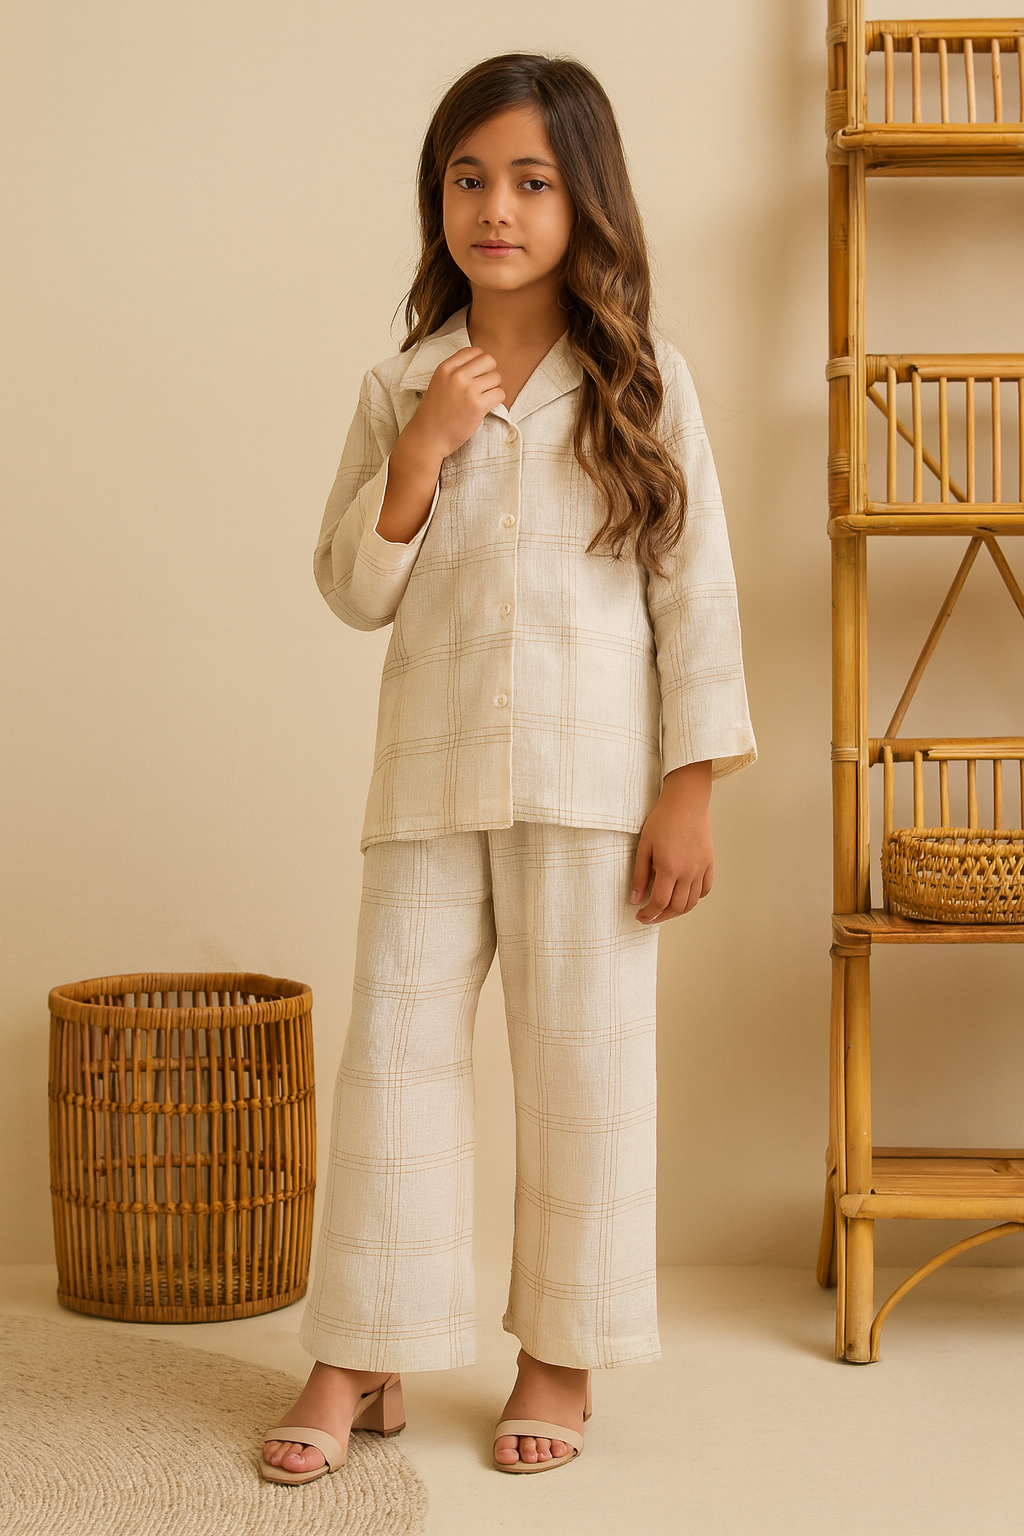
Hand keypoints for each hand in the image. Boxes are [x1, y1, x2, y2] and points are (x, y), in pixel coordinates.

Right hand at [406, 346, 504, 461]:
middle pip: (489, 360)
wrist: (427, 437)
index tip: (478, 375)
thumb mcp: (438, 384)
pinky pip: (500, 394)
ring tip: (483, 399)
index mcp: (445, 368)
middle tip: (484, 387)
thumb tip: (477, 366)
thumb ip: (454, 373)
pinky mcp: (477, 405)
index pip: (474, 351)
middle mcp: (457, 376)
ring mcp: (468, 390)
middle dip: (490, 373)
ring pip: (496, 378)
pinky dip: (497, 400)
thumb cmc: (433, 414)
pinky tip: (486, 407)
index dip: (480, 363)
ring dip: (494, 389)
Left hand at [630, 761, 713, 923]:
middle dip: (661, 916)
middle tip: (650, 916)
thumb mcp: (644, 846)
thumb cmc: (663, 820)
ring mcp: (701, 868)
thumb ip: (640, 875)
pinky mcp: (709, 863)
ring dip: (678, 911)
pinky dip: (694, 898)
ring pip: (692, 902)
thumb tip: (636, 898)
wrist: (686, 802)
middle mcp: (688, 872)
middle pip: (677, 907)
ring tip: (665, 909)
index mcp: (670, 868)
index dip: (649, 914)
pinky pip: (705, 889)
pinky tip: (683, 895)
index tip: (641, 916)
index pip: (660, 903)